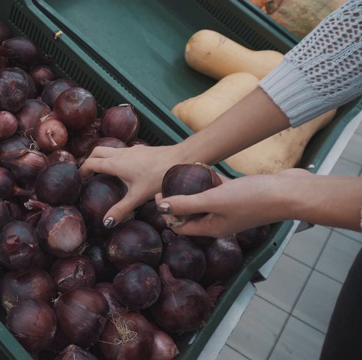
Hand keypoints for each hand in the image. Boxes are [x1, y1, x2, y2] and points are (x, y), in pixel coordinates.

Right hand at [78, 144, 186, 228]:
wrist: (182, 158)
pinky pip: (122, 151)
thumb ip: (121, 209)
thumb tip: (106, 223)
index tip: (78, 181)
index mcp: (116, 163)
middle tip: (87, 175)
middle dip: (88, 161)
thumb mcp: (138, 196)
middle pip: (96, 152)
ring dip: (102, 158)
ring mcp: (131, 150)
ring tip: (102, 173)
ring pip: (109, 149)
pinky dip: (115, 158)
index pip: (90, 163)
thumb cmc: (159, 176)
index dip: (81, 172)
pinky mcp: (141, 150)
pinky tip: (124, 170)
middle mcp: (121, 153)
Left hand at [154, 169, 310, 237]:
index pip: (180, 225)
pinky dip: (210, 179)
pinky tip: (204, 166)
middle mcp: (219, 221)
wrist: (290, 192)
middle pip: (190, 212)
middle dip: (178, 197)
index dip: (166, 212)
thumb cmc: (254, 199)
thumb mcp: (214, 200)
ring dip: (193, 186)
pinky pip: (218, 188)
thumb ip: (187, 204)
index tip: (159, 193)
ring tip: (185, 170)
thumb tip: (162, 209)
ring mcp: (230, 208)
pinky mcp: (240, 195)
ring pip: (204, 198)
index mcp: (211, 228)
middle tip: (169, 180)